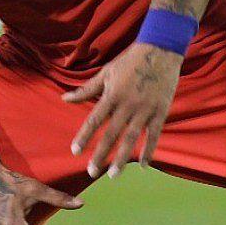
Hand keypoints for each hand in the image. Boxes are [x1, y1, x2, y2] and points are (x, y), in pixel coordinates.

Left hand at [64, 42, 181, 177]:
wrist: (160, 50)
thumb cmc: (130, 60)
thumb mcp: (106, 72)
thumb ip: (86, 89)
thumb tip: (64, 99)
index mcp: (112, 94)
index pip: (94, 120)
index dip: (84, 136)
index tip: (75, 151)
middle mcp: (127, 104)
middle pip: (111, 134)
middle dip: (101, 154)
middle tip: (91, 172)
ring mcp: (145, 109)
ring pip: (131, 138)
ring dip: (122, 158)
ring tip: (113, 175)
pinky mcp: (160, 111)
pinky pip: (154, 134)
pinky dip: (149, 150)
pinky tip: (143, 165)